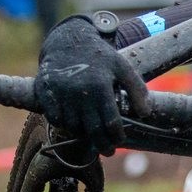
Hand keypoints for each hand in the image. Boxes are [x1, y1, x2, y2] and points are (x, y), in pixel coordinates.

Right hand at [33, 15, 148, 154]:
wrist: (68, 40)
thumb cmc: (99, 56)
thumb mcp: (123, 67)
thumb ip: (137, 89)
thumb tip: (146, 113)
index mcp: (100, 86)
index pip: (111, 122)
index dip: (116, 136)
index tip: (119, 141)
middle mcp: (79, 91)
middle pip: (92, 130)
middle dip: (102, 144)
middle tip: (108, 151)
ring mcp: (61, 93)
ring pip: (72, 127)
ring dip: (82, 135)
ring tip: (91, 135)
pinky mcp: (45, 92)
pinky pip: (54, 118)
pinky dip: (63, 125)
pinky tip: (73, 124)